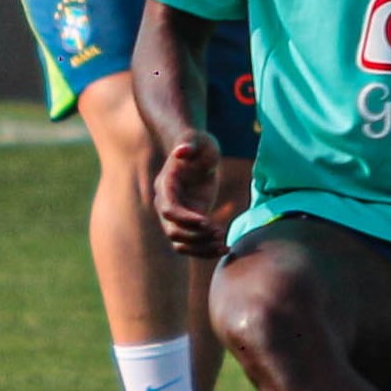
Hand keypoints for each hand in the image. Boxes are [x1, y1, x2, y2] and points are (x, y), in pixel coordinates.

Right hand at [152, 136, 226, 256]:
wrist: (197, 153)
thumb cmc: (199, 144)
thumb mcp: (198, 141)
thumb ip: (190, 144)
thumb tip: (181, 151)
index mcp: (166, 185)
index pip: (169, 209)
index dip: (186, 219)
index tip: (206, 221)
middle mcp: (166, 203)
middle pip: (173, 231)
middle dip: (196, 236)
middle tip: (219, 233)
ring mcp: (176, 215)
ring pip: (181, 243)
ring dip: (201, 249)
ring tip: (224, 247)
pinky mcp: (189, 221)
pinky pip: (192, 243)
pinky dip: (206, 250)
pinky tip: (224, 249)